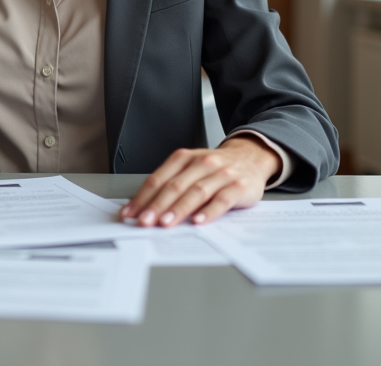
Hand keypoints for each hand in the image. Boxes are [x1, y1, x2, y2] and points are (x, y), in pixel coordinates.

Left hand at [119, 137, 281, 226]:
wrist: (250, 157)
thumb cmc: (214, 169)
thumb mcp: (191, 169)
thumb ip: (170, 185)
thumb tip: (144, 208)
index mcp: (185, 158)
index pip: (159, 179)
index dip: (142, 197)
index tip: (130, 213)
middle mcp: (202, 163)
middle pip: (175, 186)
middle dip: (157, 205)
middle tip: (144, 221)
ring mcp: (222, 174)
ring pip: (196, 192)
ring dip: (179, 209)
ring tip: (165, 223)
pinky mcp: (239, 186)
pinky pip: (223, 200)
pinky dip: (209, 212)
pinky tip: (198, 222)